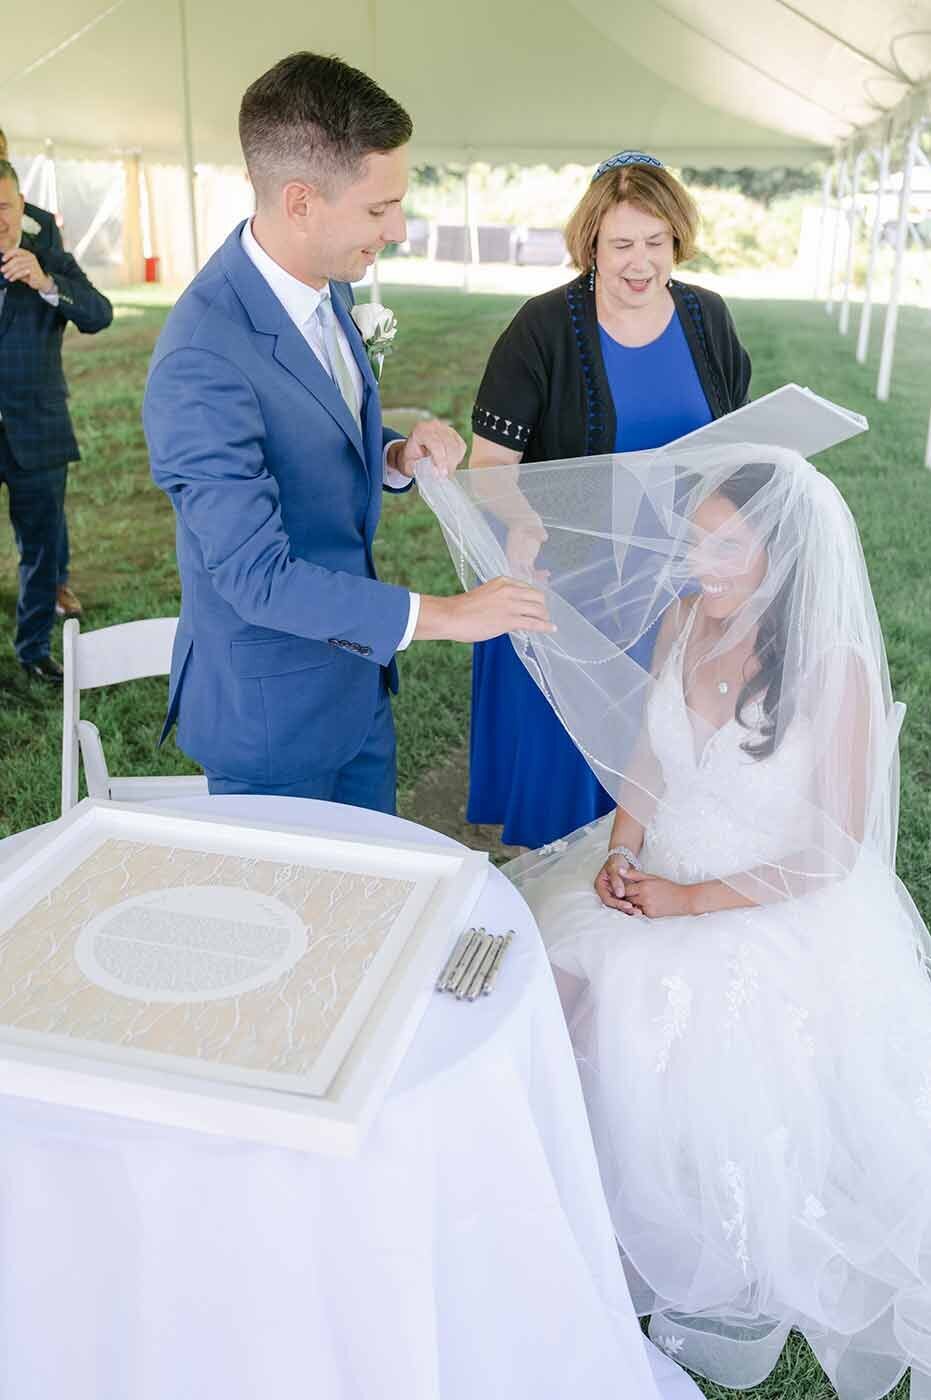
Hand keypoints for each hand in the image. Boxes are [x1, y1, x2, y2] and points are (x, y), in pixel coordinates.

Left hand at [1, 248, 53, 293]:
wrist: (41, 281)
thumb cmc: (29, 274)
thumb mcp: (21, 266)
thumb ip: (14, 263)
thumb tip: (3, 264)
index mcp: (27, 253)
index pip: (16, 251)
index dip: (8, 254)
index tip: (3, 259)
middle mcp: (30, 257)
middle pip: (16, 260)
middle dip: (8, 265)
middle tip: (2, 270)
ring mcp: (33, 263)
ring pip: (18, 267)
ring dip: (10, 272)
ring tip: (6, 276)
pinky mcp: (33, 271)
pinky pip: (21, 273)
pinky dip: (15, 276)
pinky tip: (11, 279)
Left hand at [392, 419, 465, 478]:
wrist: (412, 452)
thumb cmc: (410, 458)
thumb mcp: (408, 465)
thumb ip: (419, 468)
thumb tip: (435, 472)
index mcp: (421, 430)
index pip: (436, 443)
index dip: (441, 459)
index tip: (442, 474)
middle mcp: (434, 426)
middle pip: (449, 444)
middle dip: (448, 463)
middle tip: (444, 476)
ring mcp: (445, 428)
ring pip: (456, 446)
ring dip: (454, 461)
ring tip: (446, 471)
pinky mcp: (453, 433)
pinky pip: (461, 446)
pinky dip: (458, 457)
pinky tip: (450, 463)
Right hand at [415, 577, 554, 642]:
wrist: (450, 616)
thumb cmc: (462, 608)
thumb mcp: (485, 594)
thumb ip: (500, 598)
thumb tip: (509, 610)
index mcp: (503, 581)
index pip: (527, 587)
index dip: (535, 597)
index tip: (537, 604)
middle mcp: (509, 590)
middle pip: (537, 596)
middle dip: (542, 607)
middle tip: (543, 615)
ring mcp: (510, 604)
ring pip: (538, 609)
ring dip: (544, 617)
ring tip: (547, 623)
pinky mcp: (509, 620)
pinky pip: (534, 623)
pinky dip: (545, 626)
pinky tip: (551, 629)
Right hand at [506, 518, 548, 581]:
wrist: (525, 521)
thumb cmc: (525, 522)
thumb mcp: (531, 525)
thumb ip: (538, 532)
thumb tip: (545, 536)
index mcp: (512, 551)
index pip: (513, 566)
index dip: (519, 573)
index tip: (528, 579)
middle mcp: (516, 558)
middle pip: (520, 573)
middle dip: (528, 580)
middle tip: (538, 585)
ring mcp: (522, 560)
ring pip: (527, 574)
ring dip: (535, 579)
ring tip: (546, 582)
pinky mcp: (529, 560)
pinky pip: (533, 571)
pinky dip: (539, 574)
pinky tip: (548, 574)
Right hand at [594, 855, 639, 913]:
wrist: (623, 858)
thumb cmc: (617, 861)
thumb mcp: (615, 868)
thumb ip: (616, 880)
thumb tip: (619, 894)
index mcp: (600, 886)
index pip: (607, 899)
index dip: (617, 903)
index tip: (628, 905)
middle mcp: (605, 892)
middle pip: (613, 905)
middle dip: (624, 908)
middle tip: (635, 911)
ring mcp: (613, 894)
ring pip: (619, 905)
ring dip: (628, 909)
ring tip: (639, 912)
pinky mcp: (620, 895)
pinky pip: (625, 902)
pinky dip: (632, 906)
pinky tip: (640, 908)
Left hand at [622, 869, 696, 918]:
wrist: (684, 899)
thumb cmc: (668, 887)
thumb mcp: (652, 877)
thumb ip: (634, 874)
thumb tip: (619, 871)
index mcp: (644, 886)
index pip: (624, 888)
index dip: (621, 887)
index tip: (620, 886)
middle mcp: (644, 898)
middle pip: (626, 898)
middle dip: (626, 895)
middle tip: (626, 892)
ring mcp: (647, 908)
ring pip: (632, 905)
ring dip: (632, 902)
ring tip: (638, 897)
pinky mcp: (650, 915)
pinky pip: (639, 911)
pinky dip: (640, 908)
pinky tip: (645, 904)